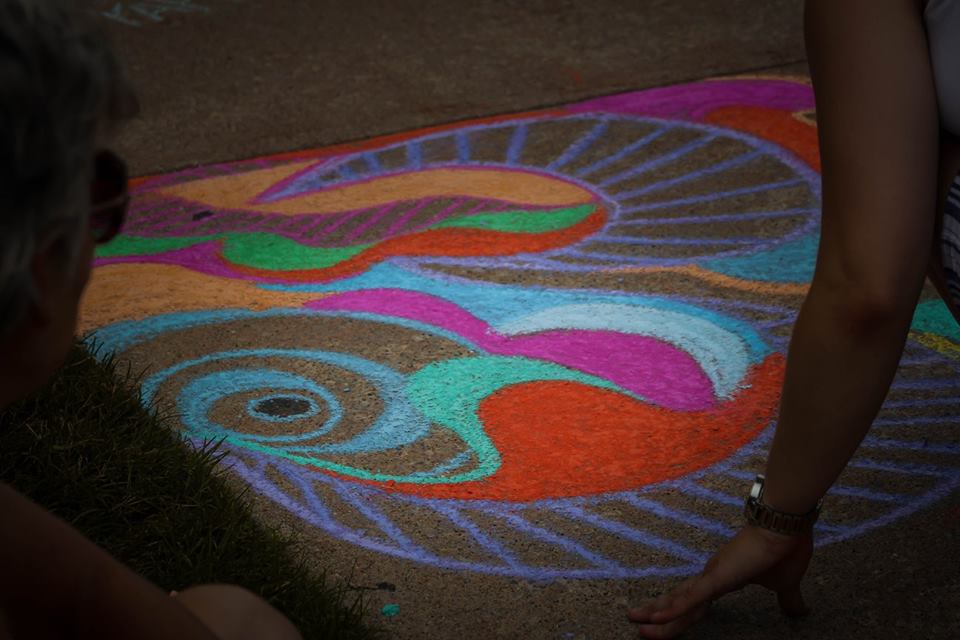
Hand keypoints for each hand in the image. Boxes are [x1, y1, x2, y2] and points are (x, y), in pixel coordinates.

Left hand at [627, 524, 812, 638]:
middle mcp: (712, 577)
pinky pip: (692, 598)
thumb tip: (800, 612)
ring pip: (679, 602)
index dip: (679, 613)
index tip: (661, 620)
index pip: (695, 602)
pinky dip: (674, 610)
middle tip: (637, 624)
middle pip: (680, 604)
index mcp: (723, 580)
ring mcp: (712, 576)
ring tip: (636, 623)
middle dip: (657, 616)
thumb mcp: (785, 584)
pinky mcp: (718, 577)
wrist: (785, 524)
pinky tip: (657, 619)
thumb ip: (787, 599)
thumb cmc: (784, 549)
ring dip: (657, 615)